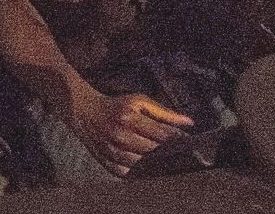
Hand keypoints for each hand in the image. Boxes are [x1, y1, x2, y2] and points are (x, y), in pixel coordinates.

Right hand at [67, 88, 192, 176]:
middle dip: (169, 152)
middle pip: (155, 152)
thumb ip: (164, 113)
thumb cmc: (116, 105)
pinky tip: (146, 166)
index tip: (190, 141)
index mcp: (129, 119)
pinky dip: (140, 172)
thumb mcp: (139, 101)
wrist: (84, 111)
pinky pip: (129, 173)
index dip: (179, 140)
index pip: (163, 135)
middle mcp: (121, 136)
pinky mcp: (107, 162)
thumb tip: (190, 123)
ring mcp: (113, 152)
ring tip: (164, 158)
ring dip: (156, 163)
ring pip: (144, 165)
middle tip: (179, 151)